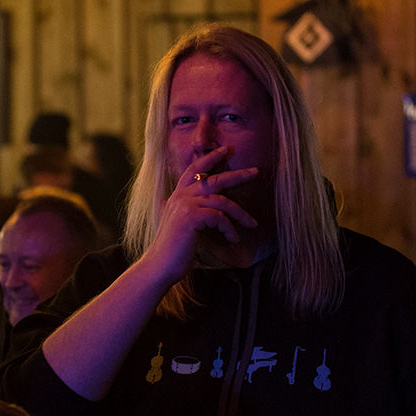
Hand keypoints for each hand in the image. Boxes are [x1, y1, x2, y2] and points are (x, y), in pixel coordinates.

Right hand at [143, 146, 259, 283]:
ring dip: (241, 213)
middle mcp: (180, 196)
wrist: (160, 266)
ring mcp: (185, 205)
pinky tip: (233, 240)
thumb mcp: (173, 224)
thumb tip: (165, 200)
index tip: (226, 150)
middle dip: (237, 175)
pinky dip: (230, 229)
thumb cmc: (171, 250)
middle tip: (255, 171)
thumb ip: (173, 210)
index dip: (210, 158)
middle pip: (213, 178)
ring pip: (222, 200)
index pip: (194, 170)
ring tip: (253, 224)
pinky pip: (220, 217)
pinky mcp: (191, 217)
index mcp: (177, 196)